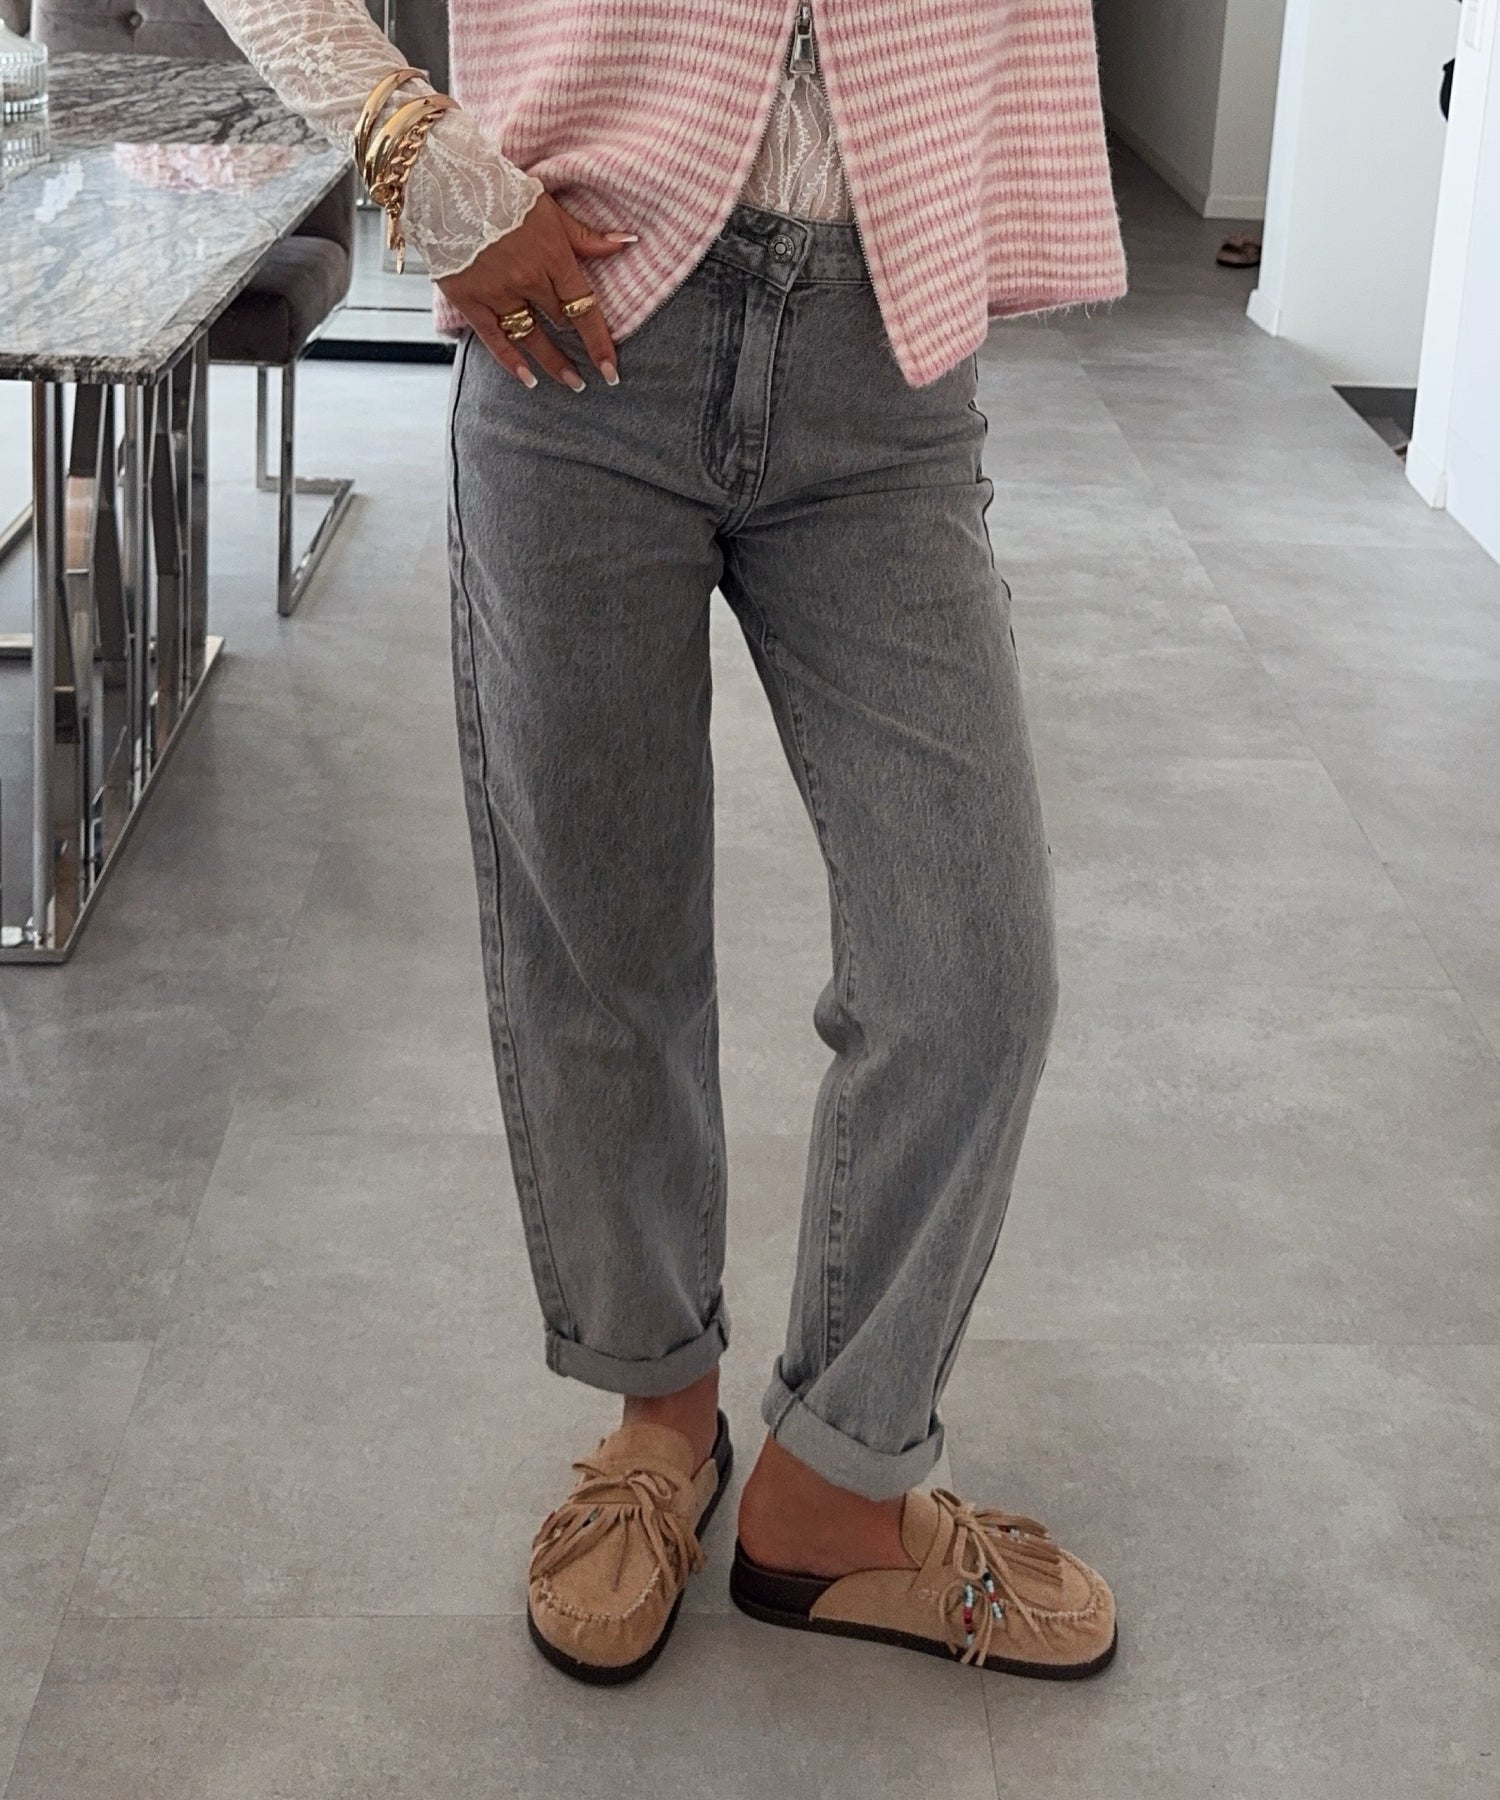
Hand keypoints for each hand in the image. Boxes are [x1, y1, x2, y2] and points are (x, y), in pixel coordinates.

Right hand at [436, 192, 633, 390]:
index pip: (584, 308)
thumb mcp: (550, 209)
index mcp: (552, 255)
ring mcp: (498, 291)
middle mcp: (528, 278)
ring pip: (532, 337)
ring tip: (571, 383)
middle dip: (576, 346)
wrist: (447, 184)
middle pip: (559, 321)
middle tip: (589, 371)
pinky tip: (528, 380)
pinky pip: (495, 339)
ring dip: (553, 363)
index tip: (611, 371)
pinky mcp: (470, 299)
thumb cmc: (503, 193)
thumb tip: (626, 242)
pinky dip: (512, 362)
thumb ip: (586, 236)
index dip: (599, 343)